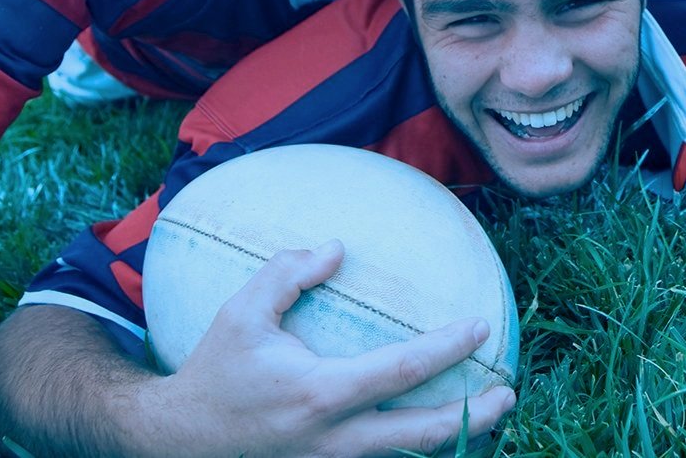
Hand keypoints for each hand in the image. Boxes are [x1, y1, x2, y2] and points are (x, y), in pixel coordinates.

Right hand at [142, 241, 515, 457]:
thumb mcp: (241, 312)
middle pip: (423, 436)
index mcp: (320, 393)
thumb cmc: (215, 369)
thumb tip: (338, 248)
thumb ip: (288, 272)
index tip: (479, 327)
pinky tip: (436, 427)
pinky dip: (414, 449)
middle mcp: (334, 439)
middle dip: (475, 417)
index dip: (447, 349)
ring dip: (452, 437)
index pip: (402, 370)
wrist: (177, 440)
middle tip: (508, 392)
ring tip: (487, 412)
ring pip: (406, 457)